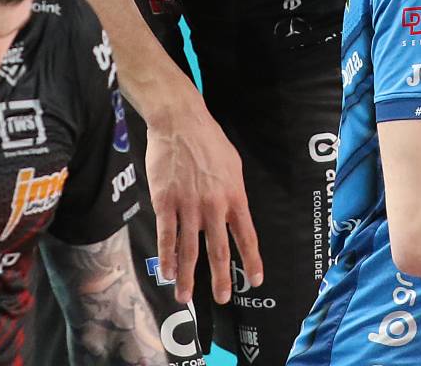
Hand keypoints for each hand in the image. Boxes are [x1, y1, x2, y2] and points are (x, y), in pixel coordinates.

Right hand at [141, 91, 261, 305]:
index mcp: (234, 196)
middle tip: (221, 298)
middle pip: (218, 250)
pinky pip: (166, 235)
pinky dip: (166, 256)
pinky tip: (166, 271)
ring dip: (187, 276)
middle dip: (220, 278)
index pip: (246, 236)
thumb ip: (234, 192)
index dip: (251, 261)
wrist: (180, 122)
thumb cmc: (208, 140)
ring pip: (188, 249)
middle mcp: (213, 206)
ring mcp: (188, 205)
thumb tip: (235, 213)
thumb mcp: (233, 165)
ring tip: (184, 296)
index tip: (255, 280)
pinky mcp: (165, 201)